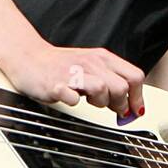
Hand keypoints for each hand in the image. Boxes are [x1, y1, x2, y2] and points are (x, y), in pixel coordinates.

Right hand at [0, 40, 145, 116]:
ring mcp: (74, 73)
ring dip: (99, 103)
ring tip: (88, 101)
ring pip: (102, 90)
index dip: (138, 97)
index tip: (134, 109)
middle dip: (119, 104)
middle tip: (110, 108)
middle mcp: (91, 63)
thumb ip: (112, 82)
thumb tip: (130, 105)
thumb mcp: (93, 68)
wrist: (30, 59)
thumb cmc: (61, 66)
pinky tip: (70, 98)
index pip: (134, 76)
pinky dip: (73, 102)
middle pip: (121, 87)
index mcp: (103, 58)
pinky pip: (73, 98)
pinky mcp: (56, 84)